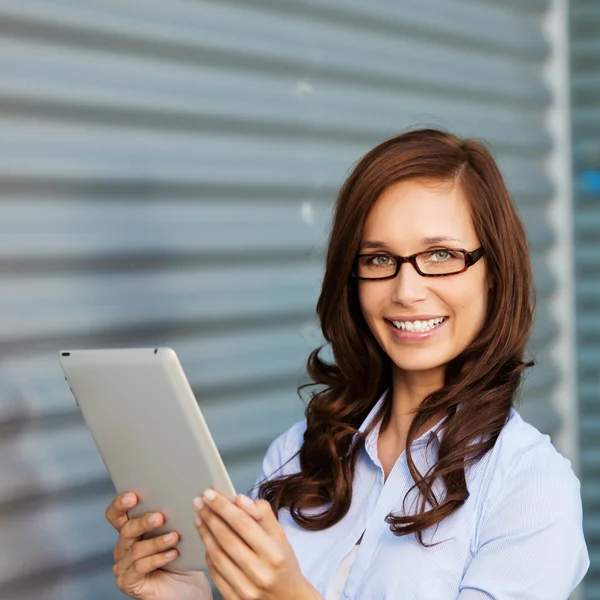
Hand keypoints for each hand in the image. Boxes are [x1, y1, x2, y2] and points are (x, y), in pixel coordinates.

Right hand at [105, 492, 212, 598]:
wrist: (188, 587)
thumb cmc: (182, 557)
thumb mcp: (177, 532)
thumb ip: (171, 517)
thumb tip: (179, 495)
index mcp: (131, 531)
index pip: (116, 515)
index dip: (120, 505)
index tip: (133, 496)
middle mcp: (123, 547)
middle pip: (126, 530)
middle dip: (142, 522)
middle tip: (159, 517)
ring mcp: (123, 566)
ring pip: (135, 549)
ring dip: (156, 542)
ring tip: (174, 537)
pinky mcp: (128, 582)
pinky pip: (139, 567)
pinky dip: (157, 559)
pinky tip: (172, 554)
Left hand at [193, 489, 321, 599]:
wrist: (288, 599)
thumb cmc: (283, 563)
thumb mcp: (281, 535)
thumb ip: (262, 514)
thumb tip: (240, 499)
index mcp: (274, 553)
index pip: (242, 523)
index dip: (223, 506)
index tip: (209, 493)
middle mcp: (260, 573)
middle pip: (226, 539)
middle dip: (209, 517)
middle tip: (199, 502)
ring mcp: (246, 589)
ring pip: (217, 556)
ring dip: (205, 534)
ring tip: (199, 518)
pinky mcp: (235, 599)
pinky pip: (215, 574)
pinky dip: (208, 554)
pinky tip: (206, 541)